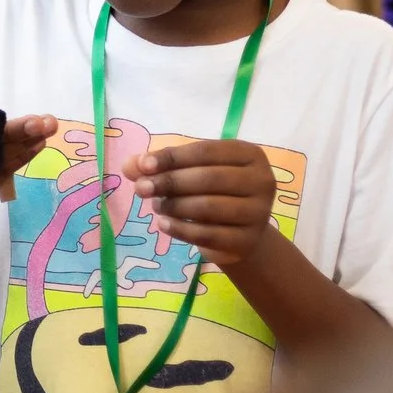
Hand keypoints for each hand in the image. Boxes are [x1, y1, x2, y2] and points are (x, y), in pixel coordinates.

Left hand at [131, 139, 277, 266]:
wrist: (240, 233)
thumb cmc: (214, 192)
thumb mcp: (191, 172)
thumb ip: (161, 166)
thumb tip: (130, 165)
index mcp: (250, 155)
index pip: (206, 151)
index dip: (172, 157)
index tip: (143, 165)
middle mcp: (262, 181)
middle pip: (209, 179)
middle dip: (170, 182)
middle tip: (141, 189)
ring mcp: (258, 213)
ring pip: (208, 207)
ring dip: (174, 206)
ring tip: (156, 206)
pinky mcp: (247, 241)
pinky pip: (208, 234)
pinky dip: (180, 229)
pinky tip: (163, 224)